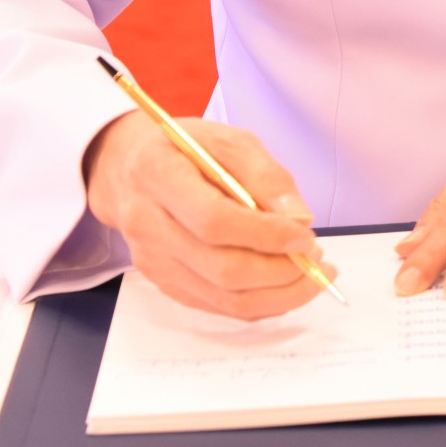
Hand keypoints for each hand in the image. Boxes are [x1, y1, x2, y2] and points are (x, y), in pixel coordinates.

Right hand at [83, 110, 326, 320]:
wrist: (128, 169)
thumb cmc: (184, 149)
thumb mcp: (227, 139)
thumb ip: (265, 174)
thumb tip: (298, 219)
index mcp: (158, 176)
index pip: (215, 221)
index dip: (266, 235)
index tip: (306, 237)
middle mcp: (148, 224)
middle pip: (221, 269)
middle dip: (280, 272)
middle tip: (316, 259)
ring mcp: (152, 260)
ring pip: (223, 298)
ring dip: (277, 295)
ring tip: (309, 274)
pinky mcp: (162, 282)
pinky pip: (217, 307)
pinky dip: (258, 303)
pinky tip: (283, 285)